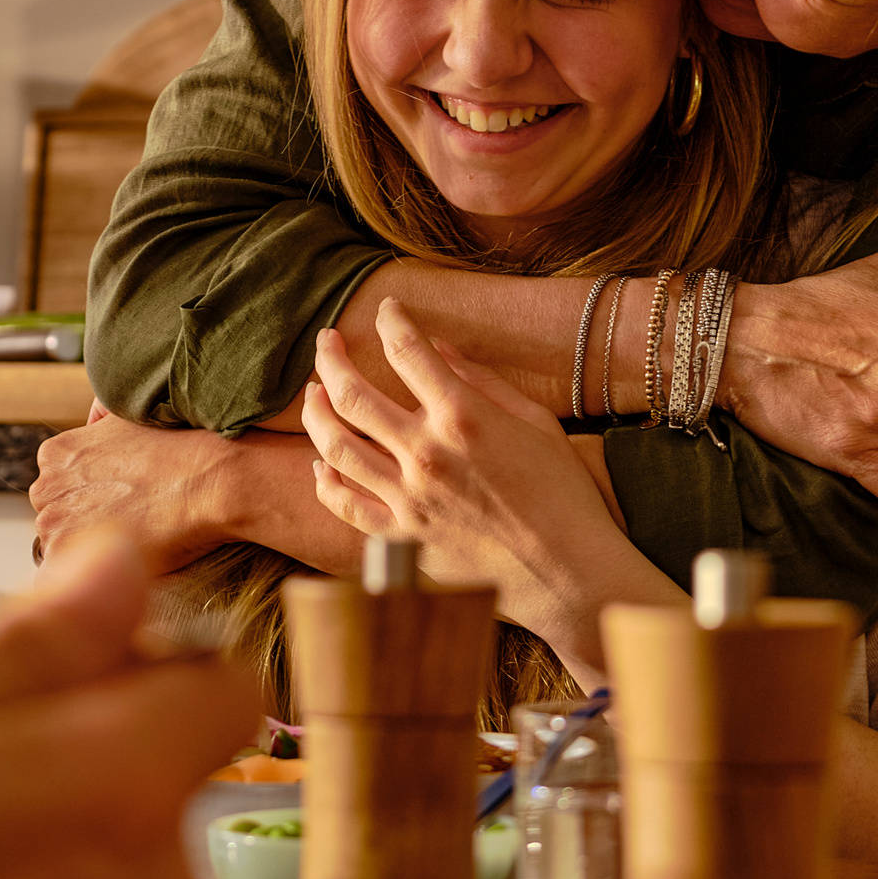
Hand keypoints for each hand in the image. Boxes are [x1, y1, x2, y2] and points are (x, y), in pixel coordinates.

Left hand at [31, 400, 261, 571]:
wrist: (211, 480)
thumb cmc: (182, 450)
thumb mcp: (130, 420)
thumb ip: (99, 427)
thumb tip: (93, 423)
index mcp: (56, 453)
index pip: (60, 489)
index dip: (91, 499)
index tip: (119, 502)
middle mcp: (47, 486)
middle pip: (58, 516)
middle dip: (85, 522)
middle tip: (129, 523)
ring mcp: (54, 522)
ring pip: (65, 546)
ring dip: (91, 548)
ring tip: (134, 540)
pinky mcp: (72, 554)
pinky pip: (73, 574)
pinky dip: (96, 571)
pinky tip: (128, 557)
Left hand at [305, 303, 641, 654]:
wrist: (564, 568)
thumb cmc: (560, 491)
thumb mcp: (535, 420)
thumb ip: (482, 380)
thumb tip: (438, 347)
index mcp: (463, 417)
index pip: (407, 349)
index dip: (390, 319)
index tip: (386, 310)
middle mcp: (426, 454)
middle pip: (351, 394)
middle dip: (331, 358)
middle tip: (327, 342)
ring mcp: (408, 499)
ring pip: (335, 447)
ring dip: (315, 413)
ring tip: (313, 395)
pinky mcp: (401, 538)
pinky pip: (345, 505)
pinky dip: (325, 482)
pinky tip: (320, 465)